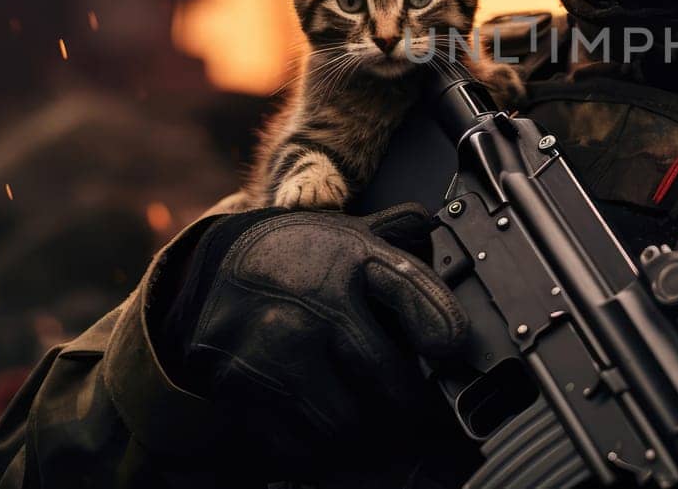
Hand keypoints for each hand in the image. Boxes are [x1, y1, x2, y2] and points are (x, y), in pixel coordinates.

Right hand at [157, 203, 466, 474]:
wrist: (221, 264)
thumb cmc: (303, 256)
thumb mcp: (354, 234)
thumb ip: (407, 239)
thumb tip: (456, 258)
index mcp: (350, 257)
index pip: (410, 293)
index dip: (440, 327)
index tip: (450, 350)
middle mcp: (311, 299)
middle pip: (387, 379)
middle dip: (407, 401)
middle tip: (409, 405)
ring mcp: (272, 342)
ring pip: (344, 421)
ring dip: (362, 427)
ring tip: (364, 413)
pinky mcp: (239, 380)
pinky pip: (297, 440)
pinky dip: (316, 442)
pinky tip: (320, 416)